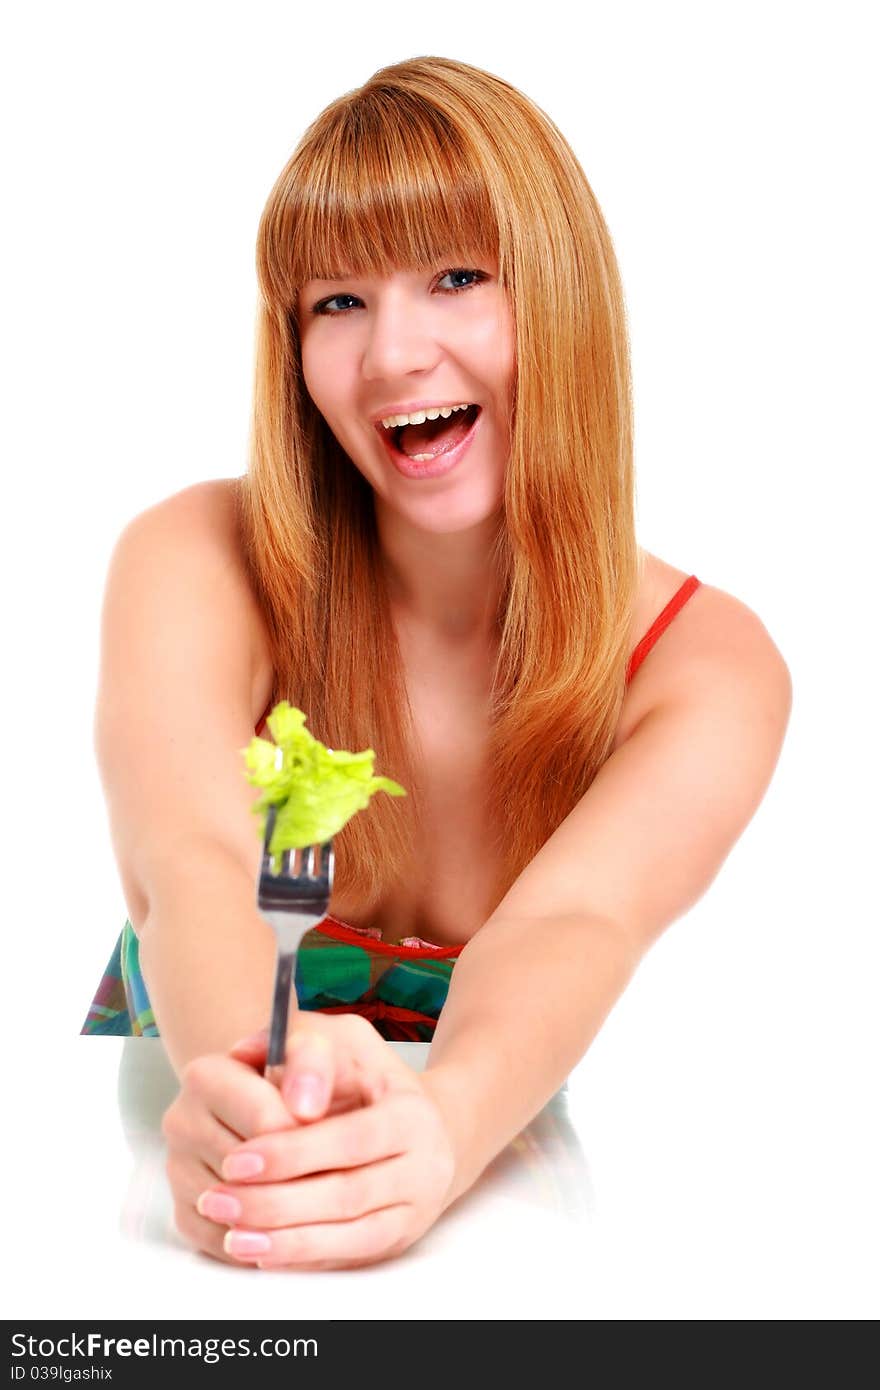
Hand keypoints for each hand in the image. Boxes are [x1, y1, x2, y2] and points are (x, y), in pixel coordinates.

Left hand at [162, 1014, 457, 1269]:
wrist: (419, 1127)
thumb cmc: (366, 1078)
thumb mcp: (342, 1041)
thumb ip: (298, 1044)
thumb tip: (247, 1054)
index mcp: (411, 1112)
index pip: (351, 1139)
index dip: (293, 1153)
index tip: (237, 1160)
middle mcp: (424, 1166)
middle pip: (347, 1194)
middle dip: (277, 1202)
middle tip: (218, 1200)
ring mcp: (414, 1209)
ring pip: (349, 1236)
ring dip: (286, 1240)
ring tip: (231, 1233)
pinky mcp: (397, 1239)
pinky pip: (349, 1256)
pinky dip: (304, 1257)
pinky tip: (261, 1251)